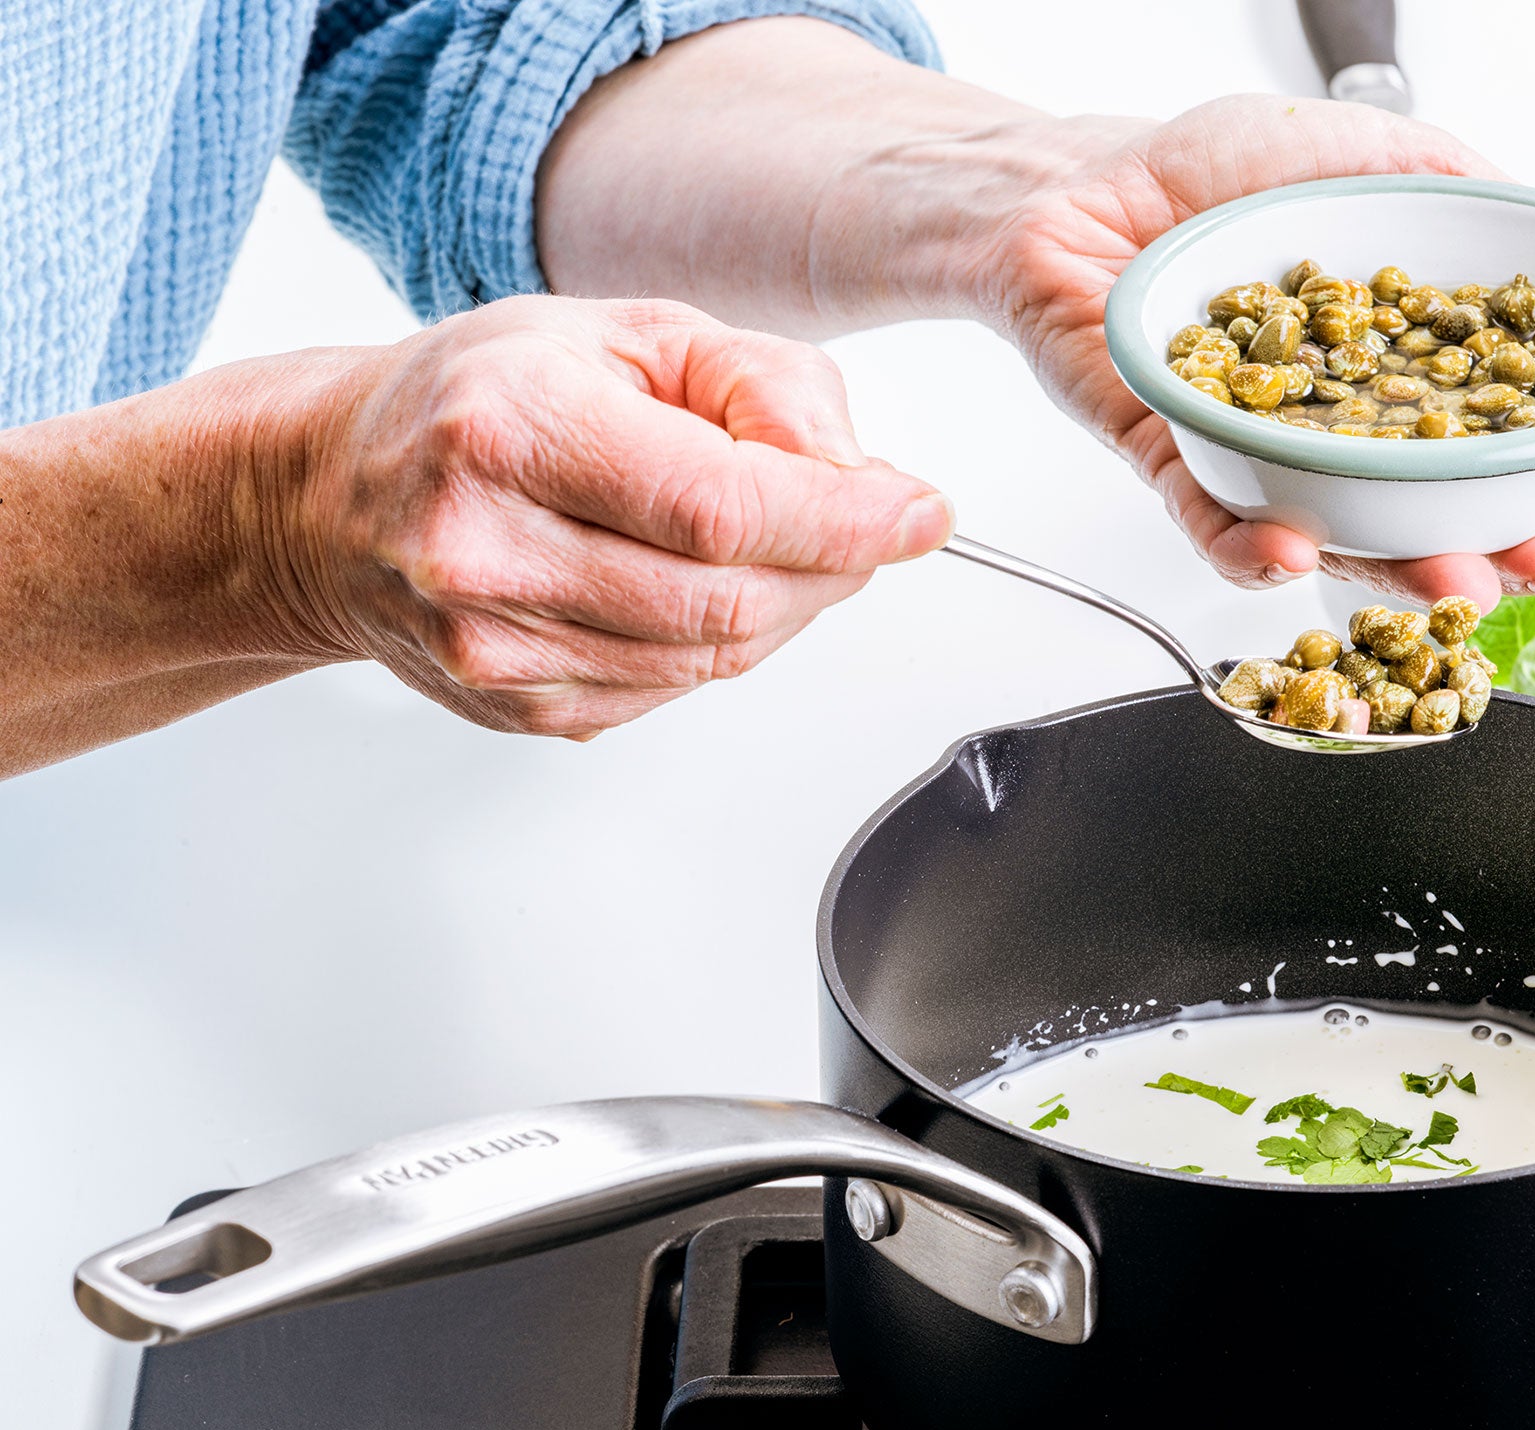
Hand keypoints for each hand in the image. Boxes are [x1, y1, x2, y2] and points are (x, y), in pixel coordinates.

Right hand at [282, 296, 950, 736]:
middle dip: (830, 566)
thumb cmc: (475, 402)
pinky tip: (697, 586)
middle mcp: (486, 549)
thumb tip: (854, 473)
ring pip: (715, 659)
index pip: (721, 507)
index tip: (918, 511)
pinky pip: (676, 690)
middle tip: (864, 523)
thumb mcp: (622, 331)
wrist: (332, 498)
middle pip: (730, 600)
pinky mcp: (521, 709)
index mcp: (509, 428)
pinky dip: (723, 642)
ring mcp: (497, 648)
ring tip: (777, 543)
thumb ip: (757, 383)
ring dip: (786, 607)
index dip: (844, 521)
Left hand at [989, 97, 1534, 605]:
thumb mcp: (1368, 154)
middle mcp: (1344, 431)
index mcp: (1405, 372)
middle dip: (1510, 550)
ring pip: (1340, 543)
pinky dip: (1252, 547)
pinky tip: (1293, 553)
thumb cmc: (1216, 174)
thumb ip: (1459, 195)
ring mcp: (1264, 459)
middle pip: (1442, 514)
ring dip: (1401, 573)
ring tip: (1458, 583)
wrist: (1081, 185)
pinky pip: (1216, 525)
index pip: (1517, 431)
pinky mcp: (1178, 467)